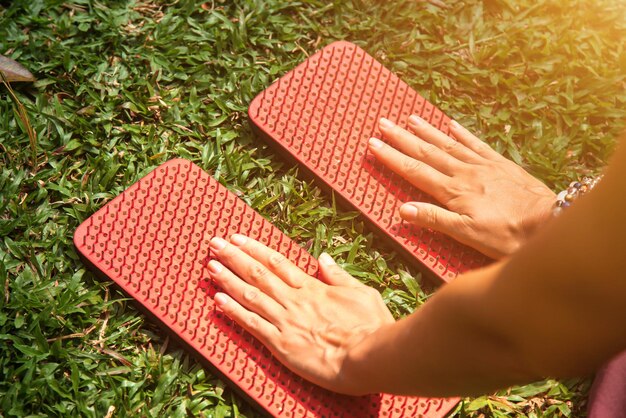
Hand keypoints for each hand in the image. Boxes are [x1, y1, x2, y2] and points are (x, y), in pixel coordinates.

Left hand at [207, 235, 394, 394]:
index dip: (254, 249)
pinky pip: (252, 325)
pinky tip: (217, 302)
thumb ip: (338, 275)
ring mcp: (286, 321)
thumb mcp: (361, 292)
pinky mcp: (281, 344)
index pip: (277, 262)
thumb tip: (323, 258)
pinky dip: (233, 312)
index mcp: (312, 287)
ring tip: (209, 267)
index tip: (237, 238)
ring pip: (250, 295)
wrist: (369, 357)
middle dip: (233, 257)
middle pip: (258, 273)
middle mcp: (294, 300)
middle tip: (213, 243)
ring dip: (227, 279)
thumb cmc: (371, 327)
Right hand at [368, 116, 555, 258]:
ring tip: (409, 118)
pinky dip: (461, 133)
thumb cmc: (507, 235)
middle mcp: (464, 173)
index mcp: (453, 191)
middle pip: (427, 152)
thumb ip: (435, 219)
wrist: (549, 222)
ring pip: (448, 143)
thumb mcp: (467, 234)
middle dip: (402, 138)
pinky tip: (451, 124)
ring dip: (427, 131)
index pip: (415, 171)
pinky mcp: (500, 164)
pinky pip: (476, 143)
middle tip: (383, 122)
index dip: (392, 157)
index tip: (373, 144)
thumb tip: (402, 210)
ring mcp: (482, 165)